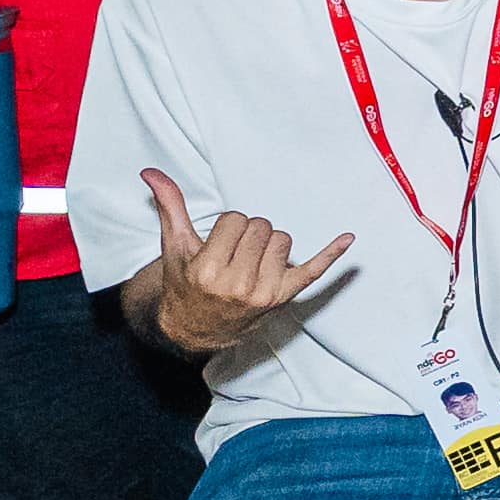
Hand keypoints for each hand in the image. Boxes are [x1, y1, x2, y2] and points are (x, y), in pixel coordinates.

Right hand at [138, 167, 348, 351]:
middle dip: (248, 233)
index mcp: (208, 269)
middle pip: (262, 227)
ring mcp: (264, 293)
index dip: (228, 226)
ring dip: (269, 244)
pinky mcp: (284, 297)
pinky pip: (314, 271)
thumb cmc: (185, 282)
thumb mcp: (175, 245)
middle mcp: (238, 284)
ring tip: (249, 262)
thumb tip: (151, 172)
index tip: (217, 245)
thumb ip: (169, 206)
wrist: (195, 327)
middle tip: (232, 254)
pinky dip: (331, 254)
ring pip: (283, 240)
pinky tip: (348, 238)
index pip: (236, 219)